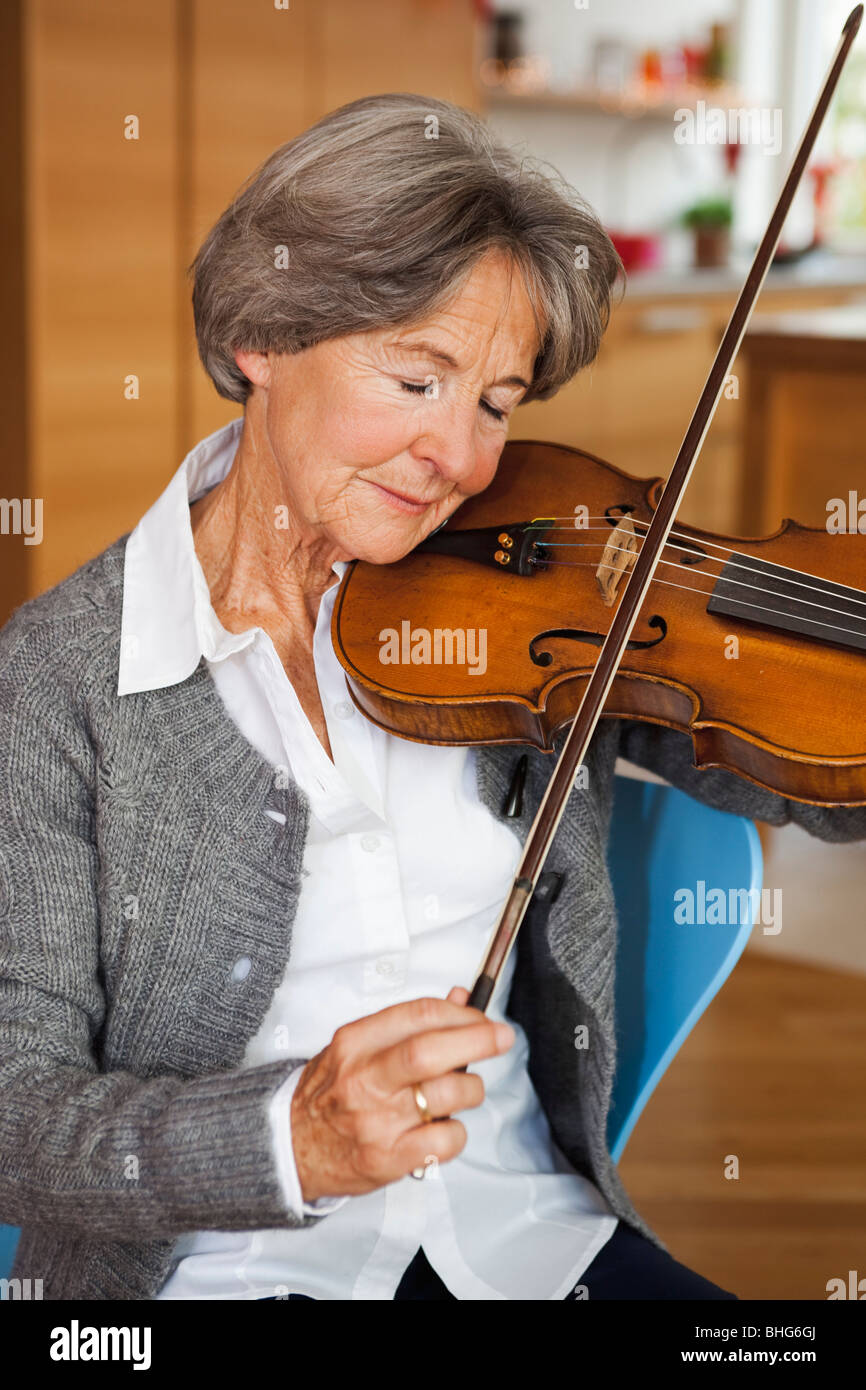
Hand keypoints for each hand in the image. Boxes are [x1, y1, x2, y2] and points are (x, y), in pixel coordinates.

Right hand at [290, 986, 514, 1201]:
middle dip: (477, 1040)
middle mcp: (363, 1079)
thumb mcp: (358, 1047)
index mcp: (355, 1043)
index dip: (460, 1013)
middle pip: (431, 1051)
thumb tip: (461, 999)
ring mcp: (375, 1121)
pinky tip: (445, 1127)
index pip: (418, 1014)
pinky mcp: (387, 1159)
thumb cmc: (329, 1094)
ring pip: (447, 1094)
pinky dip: (458, 1131)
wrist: (287, 1148)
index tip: (482, 1018)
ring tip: (464, 1090)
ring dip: (471, 1088)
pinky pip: (444, 1140)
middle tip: (500, 1038)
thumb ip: (408, 1024)